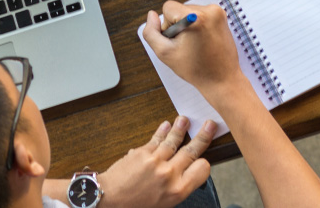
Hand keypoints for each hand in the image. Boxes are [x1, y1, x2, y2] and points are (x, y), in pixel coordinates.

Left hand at [97, 116, 216, 207]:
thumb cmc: (136, 205)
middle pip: (192, 150)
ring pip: (174, 140)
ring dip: (181, 128)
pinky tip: (166, 125)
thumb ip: (178, 188)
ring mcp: (155, 161)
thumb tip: (186, 174)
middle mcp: (169, 174)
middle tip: (209, 125)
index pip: (202, 169)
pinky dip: (162, 131)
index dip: (204, 163)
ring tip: (185, 119)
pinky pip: (156, 139)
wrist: (110, 200)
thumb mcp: (164, 203)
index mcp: (178, 190)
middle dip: (203, 136)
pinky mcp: (142, 152)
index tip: (203, 159)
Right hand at [141, 1, 247, 93]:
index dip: (167, 27)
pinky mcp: (222, 17)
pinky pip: (200, 15)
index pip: (168, 8)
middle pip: (179, 9)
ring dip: (188, 27)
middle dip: (178, 26)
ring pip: (189, 12)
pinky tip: (203, 42)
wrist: (222, 79)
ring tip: (196, 45)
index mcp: (197, 18)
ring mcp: (218, 13)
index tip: (178, 41)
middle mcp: (210, 10)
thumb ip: (151, 32)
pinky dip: (197, 26)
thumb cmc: (196, 69)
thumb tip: (152, 15)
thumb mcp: (165, 53)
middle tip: (188, 46)